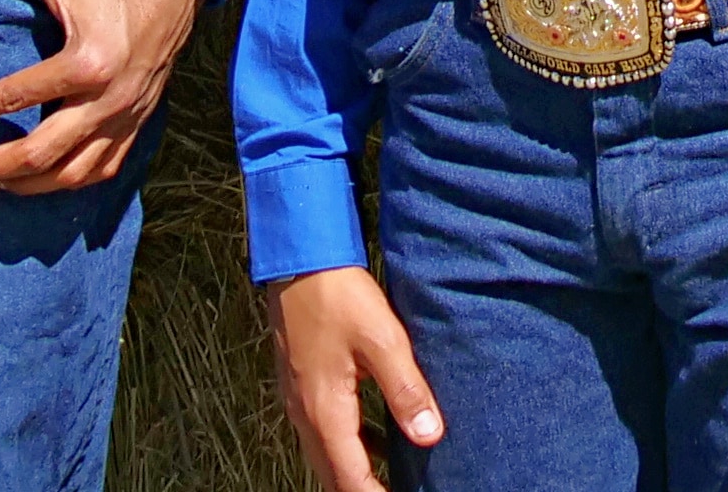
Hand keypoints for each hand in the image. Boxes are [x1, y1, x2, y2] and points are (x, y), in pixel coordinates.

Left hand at [0, 0, 199, 192]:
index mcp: (87, 60)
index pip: (16, 98)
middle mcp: (108, 97)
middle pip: (39, 154)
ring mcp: (126, 116)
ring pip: (70, 174)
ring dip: (23, 185)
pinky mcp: (137, 122)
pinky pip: (101, 170)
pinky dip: (66, 182)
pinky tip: (38, 180)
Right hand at [264, 265, 441, 491]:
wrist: (299, 259)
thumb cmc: (338, 295)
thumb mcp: (383, 340)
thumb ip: (407, 390)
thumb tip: (429, 437)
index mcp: (324, 410)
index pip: (350, 478)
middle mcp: (304, 413)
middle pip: (331, 474)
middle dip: (361, 489)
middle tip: (396, 491)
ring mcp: (298, 399)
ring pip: (325, 454)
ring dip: (353, 470)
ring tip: (389, 478)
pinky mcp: (300, 383)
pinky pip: (322, 431)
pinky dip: (347, 445)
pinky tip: (374, 438)